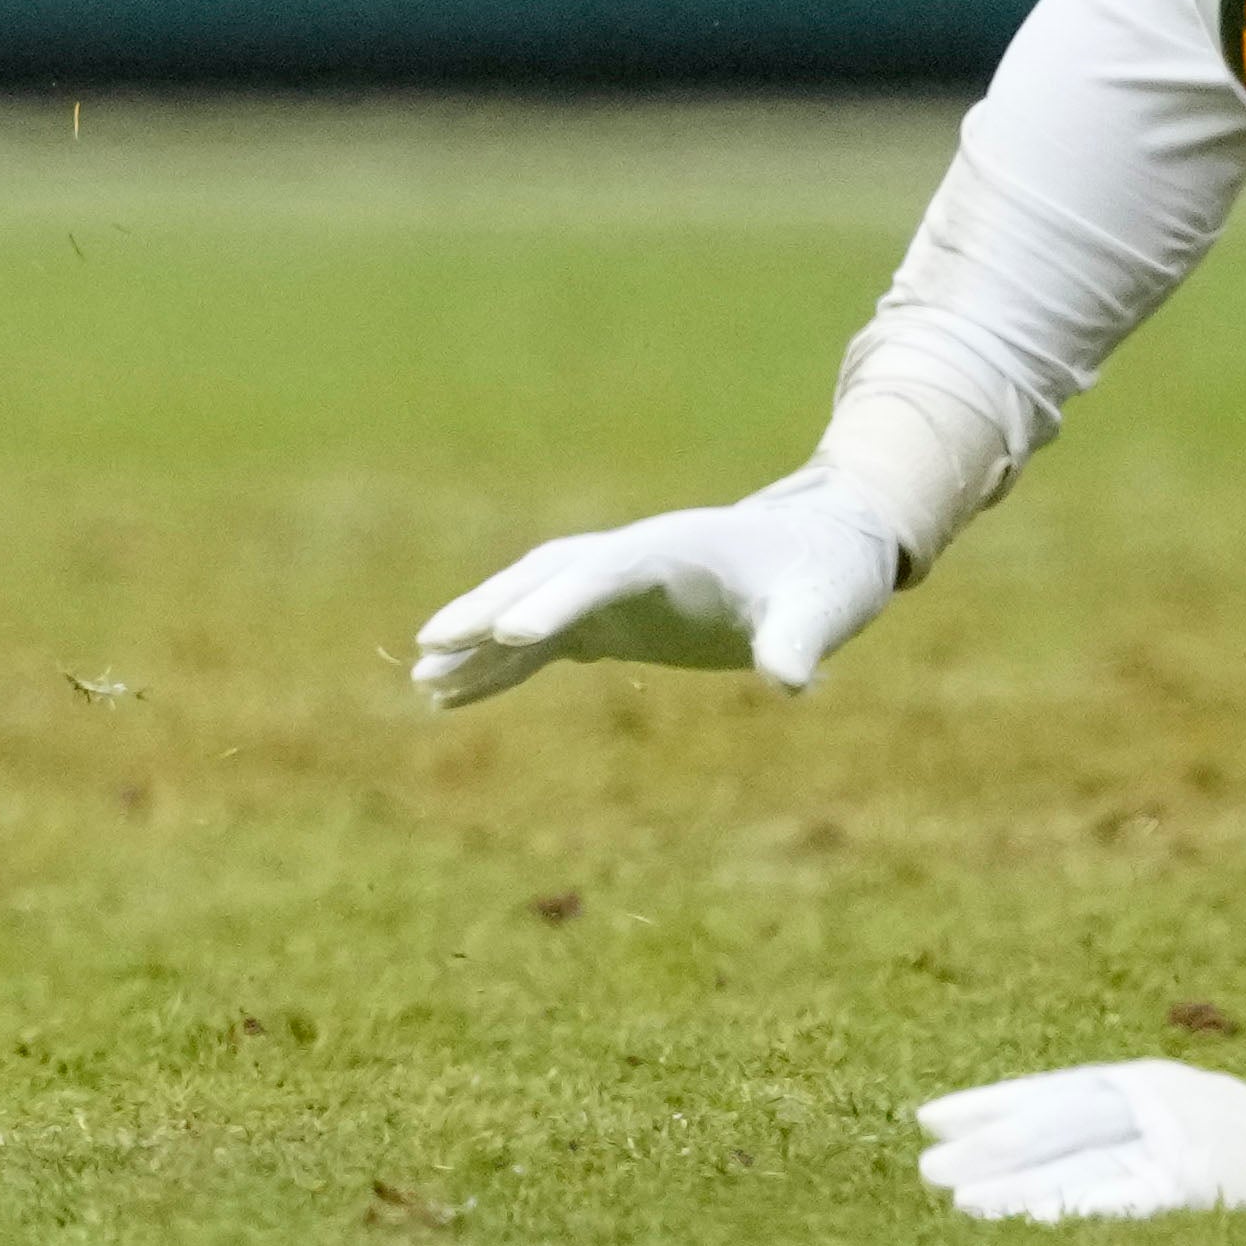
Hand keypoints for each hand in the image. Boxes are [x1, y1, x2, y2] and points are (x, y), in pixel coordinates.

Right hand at [405, 474, 904, 707]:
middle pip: (537, 579)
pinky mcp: (607, 620)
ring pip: (524, 606)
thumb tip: (790, 684)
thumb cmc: (823, 577)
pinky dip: (497, 666)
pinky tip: (453, 696)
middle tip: (431, 643)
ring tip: (422, 679)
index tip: (516, 634)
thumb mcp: (822, 609)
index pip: (599, 574)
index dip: (556, 601)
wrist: (816, 549)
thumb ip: (800, 641)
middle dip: (485, 609)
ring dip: (477, 640)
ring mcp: (609, 591)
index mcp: (667, 552)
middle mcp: (623, 563)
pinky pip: (538, 643)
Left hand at [918, 1063, 1245, 1221]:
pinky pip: (1129, 1196)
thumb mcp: (1156, 1100)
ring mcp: (1171, 1142)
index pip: (1043, 1091)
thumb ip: (1094, 1112)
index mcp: (1129, 1078)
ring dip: (1019, 1186)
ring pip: (1081, 1164)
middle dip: (988, 1148)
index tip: (926, 1119)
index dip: (983, 1104)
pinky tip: (1036, 1220)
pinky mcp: (1195, 1184)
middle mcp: (1144, 1103)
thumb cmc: (1219, 1126)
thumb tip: (1006, 1131)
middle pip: (1053, 1125)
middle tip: (928, 1168)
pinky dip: (1082, 1206)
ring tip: (964, 1204)